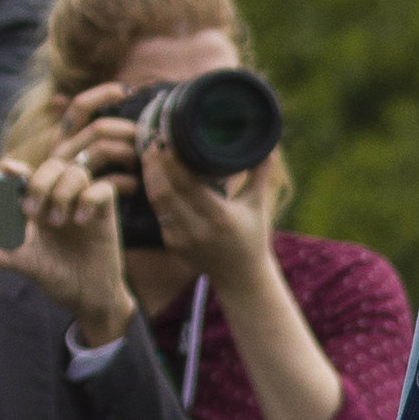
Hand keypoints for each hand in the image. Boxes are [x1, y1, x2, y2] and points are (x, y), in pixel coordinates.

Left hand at [0, 156, 135, 344]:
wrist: (87, 294)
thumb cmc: (55, 275)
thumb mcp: (25, 265)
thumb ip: (2, 256)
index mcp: (36, 208)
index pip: (26, 177)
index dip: (17, 169)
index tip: (7, 170)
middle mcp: (58, 200)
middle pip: (53, 167)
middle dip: (40, 182)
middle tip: (31, 210)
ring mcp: (82, 204)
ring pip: (77, 172)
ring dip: (63, 192)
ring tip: (58, 222)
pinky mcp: (104, 212)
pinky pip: (103, 189)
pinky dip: (90, 199)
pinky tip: (81, 220)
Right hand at [47, 81, 146, 196]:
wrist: (76, 241)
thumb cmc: (90, 198)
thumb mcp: (97, 167)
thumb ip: (107, 141)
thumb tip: (129, 105)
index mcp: (64, 142)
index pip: (79, 107)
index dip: (102, 95)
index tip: (128, 91)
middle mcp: (60, 155)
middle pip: (100, 128)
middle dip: (129, 132)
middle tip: (145, 144)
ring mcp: (66, 176)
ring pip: (102, 149)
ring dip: (129, 154)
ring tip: (139, 166)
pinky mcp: (77, 200)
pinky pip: (108, 182)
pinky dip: (127, 183)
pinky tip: (134, 188)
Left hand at [139, 136, 277, 287]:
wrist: (241, 276)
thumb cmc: (253, 237)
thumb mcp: (258, 206)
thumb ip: (259, 176)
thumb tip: (269, 148)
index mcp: (221, 218)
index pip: (188, 186)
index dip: (174, 164)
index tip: (168, 144)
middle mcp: (198, 229)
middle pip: (166, 192)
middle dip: (156, 166)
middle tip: (152, 143)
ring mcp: (182, 239)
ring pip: (157, 203)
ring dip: (150, 178)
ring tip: (149, 156)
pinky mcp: (173, 244)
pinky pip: (160, 214)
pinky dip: (156, 194)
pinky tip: (156, 178)